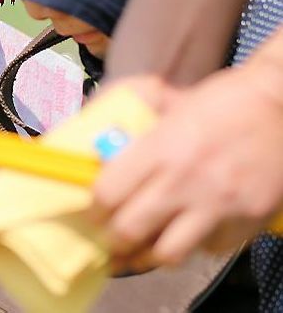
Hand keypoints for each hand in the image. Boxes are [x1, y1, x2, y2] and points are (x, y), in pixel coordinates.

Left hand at [92, 66, 282, 268]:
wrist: (281, 105)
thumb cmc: (220, 102)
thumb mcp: (170, 106)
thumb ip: (136, 133)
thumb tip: (98, 150)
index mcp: (161, 147)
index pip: (108, 194)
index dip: (93, 209)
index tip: (93, 212)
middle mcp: (187, 179)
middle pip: (129, 230)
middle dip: (114, 239)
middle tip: (113, 237)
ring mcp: (220, 203)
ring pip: (168, 253)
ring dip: (152, 253)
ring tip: (148, 245)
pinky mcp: (249, 220)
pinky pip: (210, 249)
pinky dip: (197, 245)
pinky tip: (194, 228)